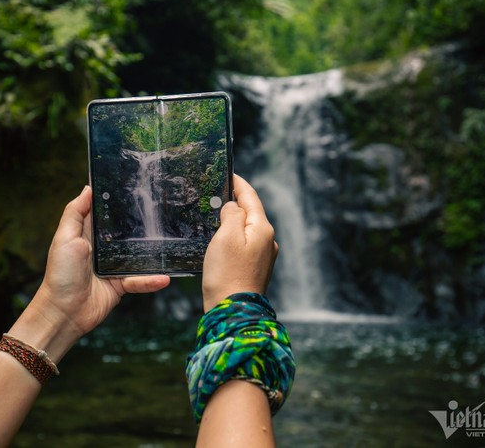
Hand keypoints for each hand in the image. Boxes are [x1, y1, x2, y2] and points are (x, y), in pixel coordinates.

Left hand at [11, 186, 169, 360]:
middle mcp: (102, 249)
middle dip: (140, 224)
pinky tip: (165, 277)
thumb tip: (87, 188)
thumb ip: (75, 213)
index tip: (133, 186)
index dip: (116, 201)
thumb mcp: (65, 238)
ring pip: (137, 256)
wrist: (64, 312)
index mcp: (87, 234)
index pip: (105, 213)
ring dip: (152, 254)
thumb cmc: (61, 274)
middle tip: (160, 210)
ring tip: (171, 244)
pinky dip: (151, 280)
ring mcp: (113, 266)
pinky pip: (139, 280)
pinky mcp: (120, 285)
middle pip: (125, 232)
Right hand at [202, 174, 278, 310]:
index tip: (229, 173)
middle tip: (218, 191)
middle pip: (251, 212)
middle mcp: (267, 240)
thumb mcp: (226, 236)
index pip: (251, 197)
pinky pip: (245, 243)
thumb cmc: (227, 274)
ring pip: (248, 228)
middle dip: (236, 201)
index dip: (239, 183)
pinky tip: (221, 238)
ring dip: (234, 219)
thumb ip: (231, 214)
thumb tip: (233, 206)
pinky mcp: (255, 268)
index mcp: (262, 228)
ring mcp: (264, 255)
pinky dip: (234, 235)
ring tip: (216, 212)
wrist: (232, 310)